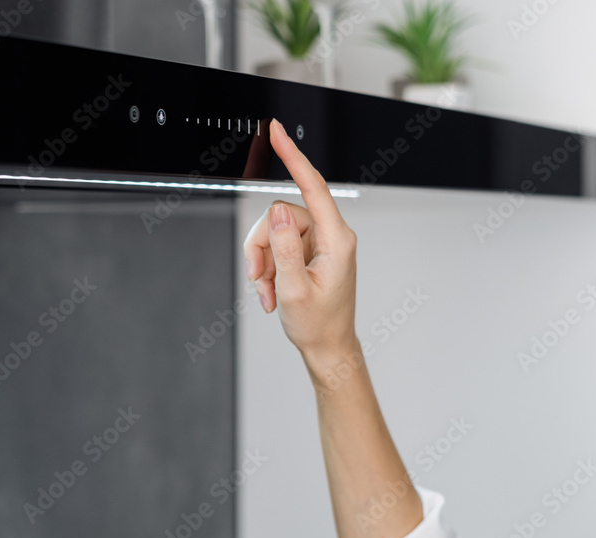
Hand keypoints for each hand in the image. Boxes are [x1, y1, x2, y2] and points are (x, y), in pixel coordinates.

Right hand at [243, 120, 358, 365]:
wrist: (328, 348)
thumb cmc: (318, 325)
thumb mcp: (293, 289)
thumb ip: (284, 248)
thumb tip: (278, 211)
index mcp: (337, 240)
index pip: (313, 186)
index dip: (293, 156)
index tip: (277, 131)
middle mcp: (331, 236)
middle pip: (280, 216)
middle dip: (262, 247)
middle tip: (258, 279)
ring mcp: (319, 243)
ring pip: (274, 232)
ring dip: (263, 263)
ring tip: (268, 292)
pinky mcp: (309, 252)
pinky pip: (277, 246)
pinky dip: (268, 269)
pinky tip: (272, 292)